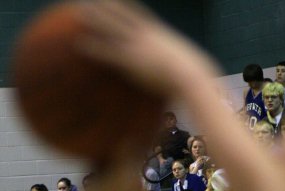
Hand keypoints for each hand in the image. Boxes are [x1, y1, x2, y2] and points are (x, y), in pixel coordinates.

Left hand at [78, 0, 217, 95]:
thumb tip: (180, 63)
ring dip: (94, 19)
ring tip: (78, 11)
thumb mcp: (184, 58)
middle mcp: (145, 35)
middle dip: (105, 4)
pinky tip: (79, 44)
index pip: (138, 13)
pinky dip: (93, 47)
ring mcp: (137, 47)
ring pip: (111, 28)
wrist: (191, 76)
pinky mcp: (131, 62)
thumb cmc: (193, 73)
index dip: (125, 3)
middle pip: (121, 14)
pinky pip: (108, 53)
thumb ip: (176, 57)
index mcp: (158, 32)